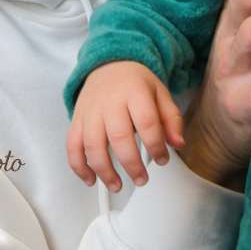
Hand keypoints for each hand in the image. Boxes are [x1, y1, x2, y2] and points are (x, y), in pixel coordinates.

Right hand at [68, 62, 184, 190]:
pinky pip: (72, 145)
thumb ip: (171, 119)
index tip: (162, 159)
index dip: (156, 145)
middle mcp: (109, 102)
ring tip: (117, 185)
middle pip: (118, 136)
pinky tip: (91, 179)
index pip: (147, 122)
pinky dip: (79, 166)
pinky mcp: (77, 120)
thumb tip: (178, 143)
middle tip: (142, 179)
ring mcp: (90, 111)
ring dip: (104, 170)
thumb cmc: (135, 83)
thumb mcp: (160, 94)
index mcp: (134, 92)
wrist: (109, 64)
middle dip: (131, 164)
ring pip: (92, 145)